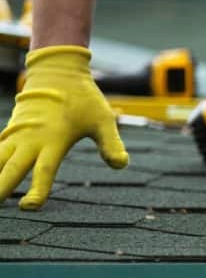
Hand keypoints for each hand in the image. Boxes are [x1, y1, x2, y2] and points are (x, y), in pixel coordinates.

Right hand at [0, 45, 127, 209]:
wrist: (58, 71)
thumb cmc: (84, 98)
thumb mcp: (103, 119)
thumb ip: (111, 143)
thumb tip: (122, 165)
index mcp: (54, 139)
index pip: (44, 170)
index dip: (37, 189)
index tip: (30, 206)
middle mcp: (31, 139)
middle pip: (12, 169)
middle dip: (1, 188)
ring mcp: (18, 135)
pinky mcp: (11, 131)